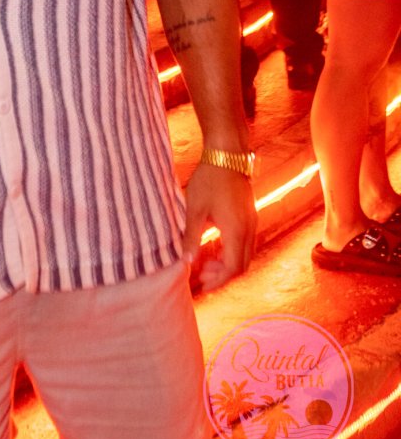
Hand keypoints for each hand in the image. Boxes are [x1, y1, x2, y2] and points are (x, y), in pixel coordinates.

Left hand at [183, 164, 256, 290]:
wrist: (227, 154)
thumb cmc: (209, 179)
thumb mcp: (194, 209)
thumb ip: (191, 237)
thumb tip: (186, 261)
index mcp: (236, 230)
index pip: (233, 267)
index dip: (219, 280)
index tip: (202, 284)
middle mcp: (248, 229)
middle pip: (242, 265)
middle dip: (223, 275)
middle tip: (202, 275)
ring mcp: (251, 221)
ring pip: (246, 254)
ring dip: (228, 263)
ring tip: (206, 262)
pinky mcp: (249, 215)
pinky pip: (245, 242)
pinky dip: (232, 251)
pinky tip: (215, 246)